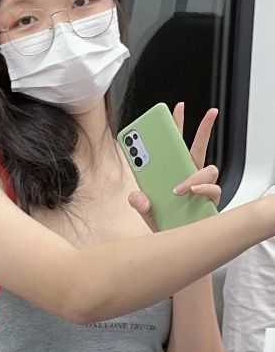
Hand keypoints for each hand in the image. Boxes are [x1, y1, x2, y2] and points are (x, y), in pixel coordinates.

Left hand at [128, 102, 220, 231]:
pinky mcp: (210, 202)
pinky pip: (213, 190)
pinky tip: (191, 193)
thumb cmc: (163, 223)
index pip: (175, 145)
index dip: (177, 125)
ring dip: (193, 176)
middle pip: (199, 148)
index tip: (176, 108)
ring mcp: (201, 189)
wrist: (174, 243)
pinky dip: (202, 190)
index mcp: (172, 172)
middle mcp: (189, 177)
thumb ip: (137, 201)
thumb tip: (140, 197)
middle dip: (205, 128)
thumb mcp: (144, 210)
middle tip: (210, 113)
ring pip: (209, 169)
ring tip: (178, 189)